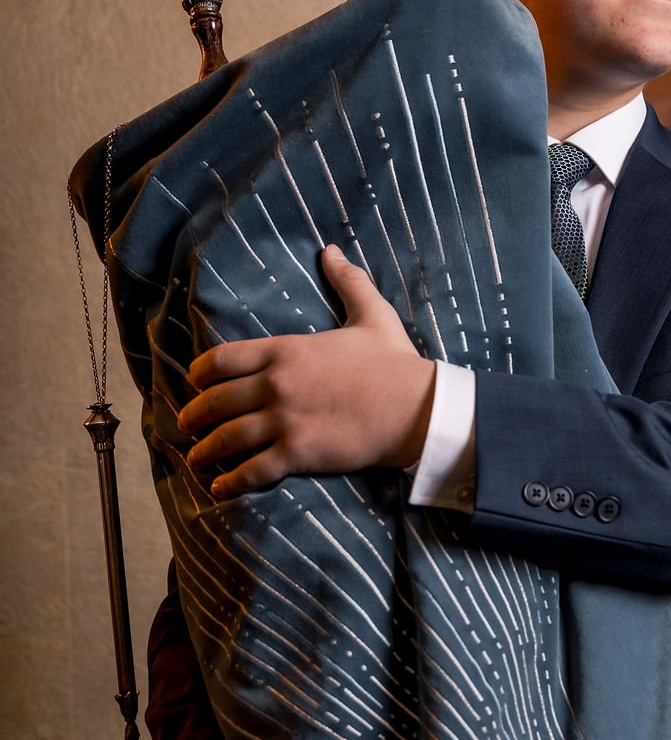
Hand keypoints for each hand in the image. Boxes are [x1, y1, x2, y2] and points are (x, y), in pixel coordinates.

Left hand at [179, 244, 435, 498]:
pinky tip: (221, 489)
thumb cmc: (395, 362)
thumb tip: (332, 251)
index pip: (222, 359)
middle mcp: (276, 384)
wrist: (416, 407)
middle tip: (186, 425)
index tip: (195, 383)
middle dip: (194, 416)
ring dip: (205, 452)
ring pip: (227, 438)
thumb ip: (347, 282)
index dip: (201, 373)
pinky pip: (253, 471)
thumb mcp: (371, 314)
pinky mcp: (298, 454)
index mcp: (285, 350)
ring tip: (195, 461)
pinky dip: (232, 482)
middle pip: (216, 401)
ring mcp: (284, 420)